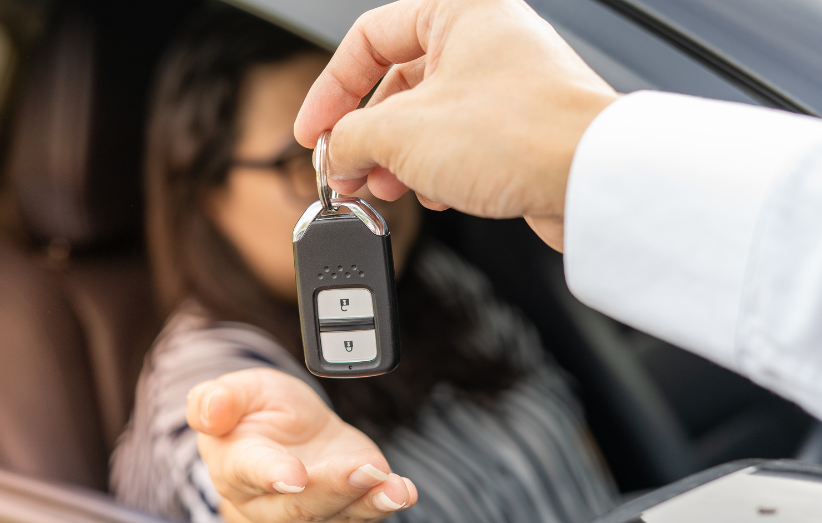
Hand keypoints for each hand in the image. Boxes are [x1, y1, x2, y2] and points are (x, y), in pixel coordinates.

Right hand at [187, 369, 416, 521]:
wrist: (288, 427)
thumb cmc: (257, 410)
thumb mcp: (239, 389)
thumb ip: (219, 398)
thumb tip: (211, 407)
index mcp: (235, 465)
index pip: (250, 472)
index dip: (272, 475)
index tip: (295, 475)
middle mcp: (267, 500)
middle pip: (297, 506)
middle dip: (333, 489)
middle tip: (364, 468)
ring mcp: (306, 510)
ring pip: (333, 518)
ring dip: (366, 502)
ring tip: (392, 486)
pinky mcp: (340, 509)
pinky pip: (361, 516)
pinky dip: (383, 504)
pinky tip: (401, 491)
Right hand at [294, 0, 618, 250]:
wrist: (592, 181)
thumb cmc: (521, 133)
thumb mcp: (402, 133)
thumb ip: (350, 137)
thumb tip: (333, 153)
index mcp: (459, 11)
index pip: (369, 39)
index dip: (330, 89)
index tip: (313, 130)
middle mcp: (486, 41)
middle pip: (398, 83)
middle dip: (365, 135)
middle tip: (344, 169)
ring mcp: (507, 85)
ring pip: (428, 118)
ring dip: (396, 158)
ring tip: (381, 187)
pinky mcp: (521, 129)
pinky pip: (460, 143)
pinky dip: (435, 169)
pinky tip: (431, 193)